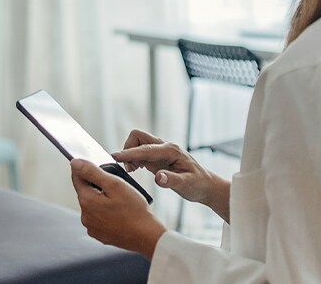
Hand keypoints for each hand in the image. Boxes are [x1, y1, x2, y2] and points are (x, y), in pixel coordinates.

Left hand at [71, 159, 165, 257]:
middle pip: (85, 192)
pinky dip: (105, 212)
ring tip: (119, 200)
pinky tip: (118, 212)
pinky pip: (98, 217)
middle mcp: (85, 216)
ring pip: (92, 205)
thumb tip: (75, 163)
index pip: (77, 178)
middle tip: (114, 185)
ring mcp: (92, 227)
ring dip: (101, 199)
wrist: (147, 237)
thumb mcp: (115, 185)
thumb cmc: (134, 211)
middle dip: (96, 185)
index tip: (94, 165)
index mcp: (87, 201)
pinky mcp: (99, 235)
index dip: (84, 168)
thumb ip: (93, 172)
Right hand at [112, 129, 229, 220]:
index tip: (115, 157)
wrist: (205, 185)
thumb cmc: (198, 184)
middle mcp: (164, 147)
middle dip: (128, 149)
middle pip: (138, 136)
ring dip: (130, 154)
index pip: (145, 149)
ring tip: (132, 170)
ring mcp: (159, 151)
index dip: (129, 153)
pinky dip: (133, 158)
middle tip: (128, 167)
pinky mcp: (156, 157)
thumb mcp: (187, 184)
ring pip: (137, 143)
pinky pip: (139, 152)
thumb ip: (172, 180)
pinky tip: (135, 169)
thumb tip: (158, 178)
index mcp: (170, 150)